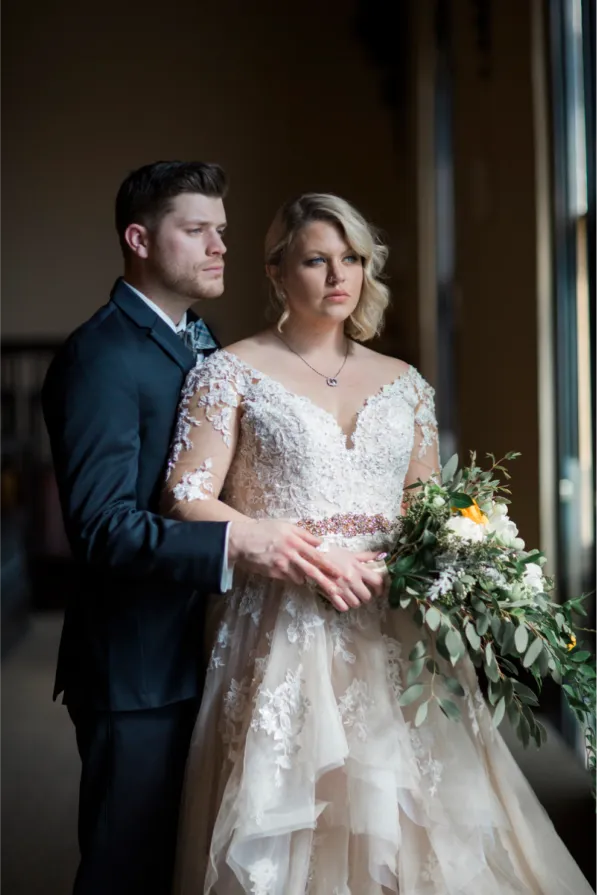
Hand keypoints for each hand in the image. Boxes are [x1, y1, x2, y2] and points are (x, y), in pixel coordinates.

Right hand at [227, 519, 349, 610]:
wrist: (241, 540)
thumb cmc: (264, 530)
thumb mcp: (285, 525)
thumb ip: (303, 534)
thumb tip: (319, 542)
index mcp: (294, 540)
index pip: (316, 554)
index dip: (328, 564)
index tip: (340, 572)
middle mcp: (290, 553)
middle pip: (311, 570)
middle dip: (325, 581)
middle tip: (336, 590)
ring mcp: (281, 565)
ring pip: (300, 577)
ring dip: (305, 577)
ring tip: (304, 574)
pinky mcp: (273, 574)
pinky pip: (288, 578)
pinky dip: (292, 577)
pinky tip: (287, 570)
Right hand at [318, 547, 385, 609]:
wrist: (312, 555)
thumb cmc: (332, 554)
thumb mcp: (350, 554)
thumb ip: (366, 556)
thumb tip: (382, 554)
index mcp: (357, 568)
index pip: (377, 581)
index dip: (380, 588)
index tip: (378, 590)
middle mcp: (351, 579)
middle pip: (367, 597)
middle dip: (366, 596)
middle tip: (362, 593)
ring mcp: (341, 587)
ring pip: (355, 604)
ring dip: (355, 601)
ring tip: (351, 596)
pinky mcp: (331, 593)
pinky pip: (343, 607)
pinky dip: (344, 605)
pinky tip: (342, 600)